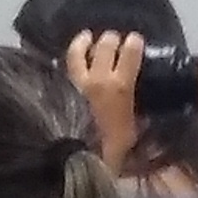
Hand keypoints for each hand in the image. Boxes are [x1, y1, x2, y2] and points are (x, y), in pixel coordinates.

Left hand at [65, 31, 142, 155]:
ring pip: (77, 52)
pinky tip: (68, 61)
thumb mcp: (130, 136)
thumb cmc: (107, 151)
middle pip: (104, 46)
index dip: (134, 43)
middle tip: (112, 38)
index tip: (135, 39)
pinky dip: (68, 61)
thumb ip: (135, 121)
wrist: (72, 160)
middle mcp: (96, 78)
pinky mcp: (55, 88)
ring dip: (84, 41)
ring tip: (86, 37)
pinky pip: (62, 67)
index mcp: (119, 87)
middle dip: (111, 39)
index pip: (130, 53)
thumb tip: (141, 116)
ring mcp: (74, 81)